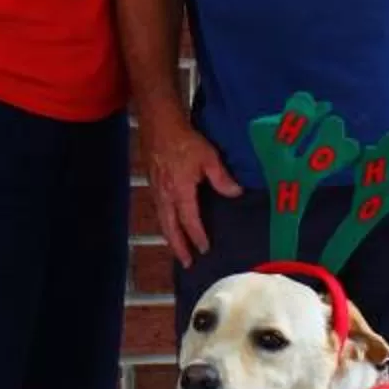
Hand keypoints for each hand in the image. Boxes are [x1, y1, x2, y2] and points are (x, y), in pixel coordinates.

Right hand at [139, 106, 241, 262]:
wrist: (159, 125)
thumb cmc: (184, 140)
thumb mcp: (208, 157)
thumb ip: (221, 178)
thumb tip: (235, 193)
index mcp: (180, 192)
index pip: (190, 222)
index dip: (197, 237)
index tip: (205, 249)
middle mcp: (165, 196)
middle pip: (170, 228)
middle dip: (178, 247)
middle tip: (187, 263)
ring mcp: (157, 191)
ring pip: (162, 221)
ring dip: (171, 238)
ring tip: (179, 250)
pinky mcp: (153, 185)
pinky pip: (159, 211)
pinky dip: (166, 224)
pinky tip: (171, 225)